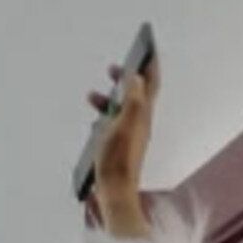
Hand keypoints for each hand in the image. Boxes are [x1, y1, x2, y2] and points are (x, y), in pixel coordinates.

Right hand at [89, 59, 158, 238]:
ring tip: (91, 96)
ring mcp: (130, 138)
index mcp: (143, 117)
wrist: (114, 194)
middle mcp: (140, 126)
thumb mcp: (124, 124)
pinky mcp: (119, 149)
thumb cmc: (118, 161)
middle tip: (113, 68)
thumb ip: (133, 99)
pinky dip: (103, 118)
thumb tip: (137, 78)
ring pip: (120, 110)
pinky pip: (112, 126)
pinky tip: (94, 123)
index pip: (151, 85)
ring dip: (108, 100)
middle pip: (135, 95)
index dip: (150, 66)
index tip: (148, 48)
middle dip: (125, 79)